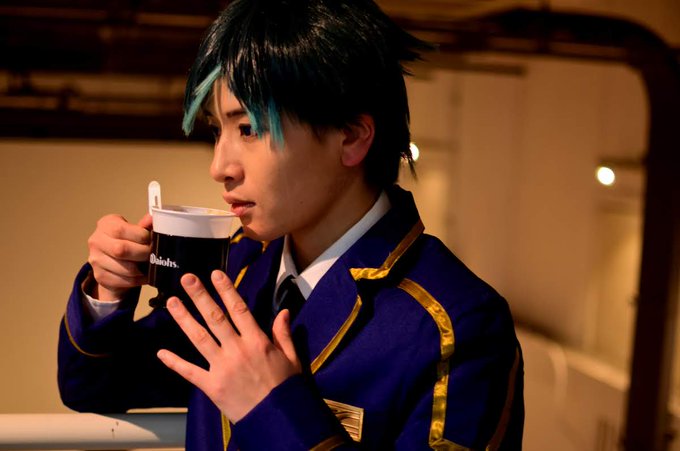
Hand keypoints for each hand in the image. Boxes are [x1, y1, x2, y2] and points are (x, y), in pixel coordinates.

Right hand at [87, 213, 151, 300]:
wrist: (112, 262)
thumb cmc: (127, 242)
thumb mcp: (135, 230)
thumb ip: (144, 226)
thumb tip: (151, 219)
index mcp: (106, 224)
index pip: (121, 230)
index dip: (141, 236)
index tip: (151, 240)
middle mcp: (96, 241)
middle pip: (121, 250)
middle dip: (143, 254)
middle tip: (153, 255)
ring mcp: (95, 259)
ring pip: (124, 268)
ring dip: (142, 269)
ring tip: (149, 265)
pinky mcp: (100, 276)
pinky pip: (123, 280)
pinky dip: (138, 279)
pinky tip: (143, 275)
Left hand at [157, 271, 301, 421]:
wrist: (278, 419)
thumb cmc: (286, 388)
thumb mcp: (292, 358)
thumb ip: (284, 334)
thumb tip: (284, 312)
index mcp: (257, 341)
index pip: (239, 309)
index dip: (226, 290)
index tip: (215, 273)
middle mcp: (238, 350)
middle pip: (215, 317)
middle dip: (200, 296)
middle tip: (187, 278)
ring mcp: (222, 368)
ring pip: (199, 338)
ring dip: (184, 319)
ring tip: (172, 302)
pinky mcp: (212, 386)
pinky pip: (190, 372)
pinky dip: (175, 363)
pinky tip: (161, 352)